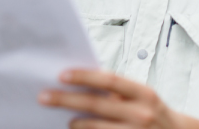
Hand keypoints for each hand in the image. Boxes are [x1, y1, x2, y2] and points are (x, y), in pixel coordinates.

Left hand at [38, 69, 177, 128]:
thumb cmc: (154, 113)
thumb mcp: (142, 96)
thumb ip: (117, 90)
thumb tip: (83, 81)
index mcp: (144, 93)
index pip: (109, 80)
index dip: (84, 76)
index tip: (62, 75)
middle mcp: (142, 114)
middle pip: (96, 105)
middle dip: (66, 100)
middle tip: (44, 96)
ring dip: (75, 123)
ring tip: (64, 118)